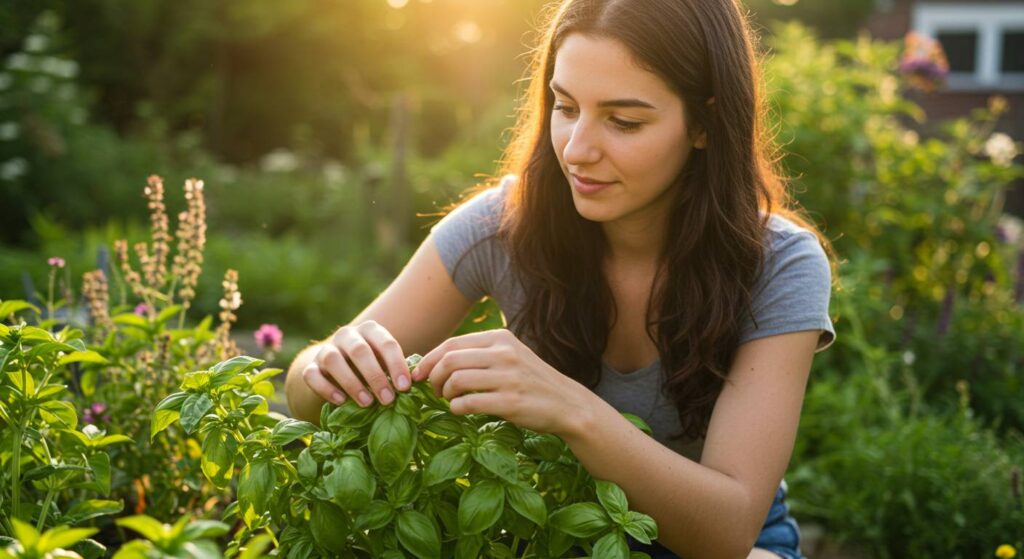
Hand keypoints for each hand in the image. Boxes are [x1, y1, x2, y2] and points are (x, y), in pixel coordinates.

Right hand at [302, 320, 411, 407]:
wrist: (336, 368)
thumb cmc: (372, 367)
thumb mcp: (385, 364)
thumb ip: (397, 372)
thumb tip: (417, 387)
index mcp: (370, 330)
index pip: (386, 343)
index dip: (396, 365)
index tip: (405, 387)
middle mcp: (347, 335)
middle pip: (359, 351)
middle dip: (376, 376)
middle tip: (388, 399)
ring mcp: (326, 349)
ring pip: (334, 360)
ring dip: (352, 383)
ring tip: (367, 403)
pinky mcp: (309, 366)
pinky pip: (312, 375)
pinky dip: (326, 388)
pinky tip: (341, 401)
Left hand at [411, 329, 593, 436]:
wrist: (567, 404)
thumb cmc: (532, 381)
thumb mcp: (511, 355)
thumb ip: (481, 353)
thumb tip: (439, 359)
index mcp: (501, 338)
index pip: (452, 343)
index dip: (429, 359)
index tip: (419, 374)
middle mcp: (504, 354)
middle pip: (450, 360)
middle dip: (433, 377)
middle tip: (434, 390)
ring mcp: (507, 378)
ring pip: (456, 380)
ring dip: (445, 393)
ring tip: (450, 400)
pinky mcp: (510, 402)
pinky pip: (468, 403)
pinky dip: (457, 408)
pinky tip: (461, 410)